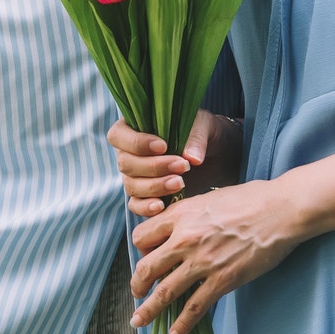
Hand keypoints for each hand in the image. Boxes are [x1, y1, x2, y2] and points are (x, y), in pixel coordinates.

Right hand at [109, 112, 238, 212]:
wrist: (215, 154)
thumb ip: (196, 138)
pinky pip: (136, 205)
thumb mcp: (203, 126)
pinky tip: (162, 206)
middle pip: (125, 164)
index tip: (163, 146)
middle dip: (153, 167)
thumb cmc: (202, 132)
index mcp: (132, 127)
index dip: (136, 143)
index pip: (118, 136)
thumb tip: (191, 158)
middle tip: (182, 166)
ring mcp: (135, 176)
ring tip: (180, 183)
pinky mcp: (146, 195)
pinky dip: (146, 207)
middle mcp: (128, 153)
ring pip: (131, 186)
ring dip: (154, 187)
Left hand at [128, 179, 299, 333]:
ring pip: (165, 292)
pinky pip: (195, 307)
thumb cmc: (249, 199)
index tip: (145, 258)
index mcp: (179, 215)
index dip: (140, 249)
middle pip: (147, 267)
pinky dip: (182, 324)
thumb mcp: (207, 198)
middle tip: (135, 294)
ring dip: (149, 310)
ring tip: (139, 321)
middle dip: (137, 284)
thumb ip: (187, 214)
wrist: (279, 211)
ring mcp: (202, 262)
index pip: (141, 236)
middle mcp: (184, 239)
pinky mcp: (222, 280)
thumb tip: (178, 228)